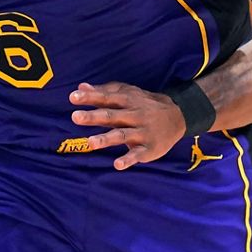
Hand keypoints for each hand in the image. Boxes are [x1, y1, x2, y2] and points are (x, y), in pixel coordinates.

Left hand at [70, 82, 187, 169]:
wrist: (178, 117)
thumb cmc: (145, 104)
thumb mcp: (128, 93)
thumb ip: (104, 91)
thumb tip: (80, 87)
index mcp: (127, 100)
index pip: (106, 98)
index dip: (90, 97)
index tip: (73, 97)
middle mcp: (134, 115)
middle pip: (112, 116)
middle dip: (94, 117)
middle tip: (75, 117)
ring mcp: (142, 132)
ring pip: (122, 135)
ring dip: (106, 139)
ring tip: (90, 143)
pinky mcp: (149, 148)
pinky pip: (137, 154)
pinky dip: (128, 160)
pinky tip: (117, 165)